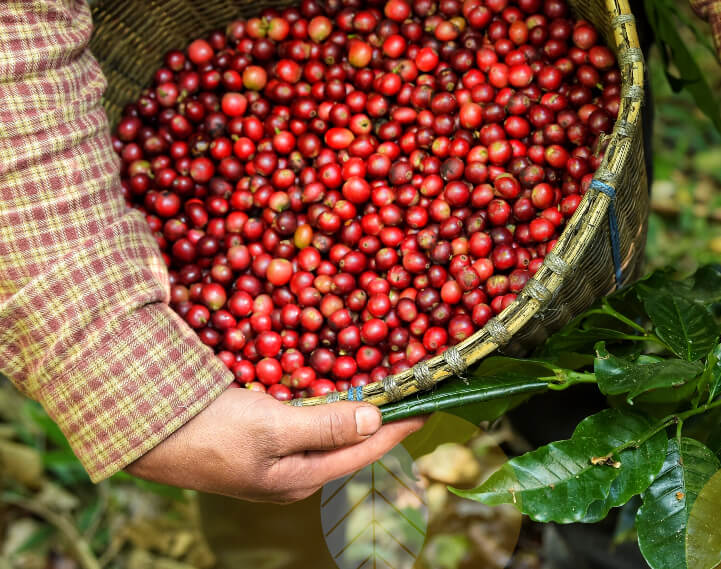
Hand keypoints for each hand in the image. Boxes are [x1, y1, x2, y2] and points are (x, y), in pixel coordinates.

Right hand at [125, 386, 424, 502]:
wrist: (144, 431)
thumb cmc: (209, 432)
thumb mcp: (271, 427)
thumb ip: (325, 425)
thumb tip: (376, 420)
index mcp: (299, 478)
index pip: (364, 452)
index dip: (399, 429)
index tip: (428, 407)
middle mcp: (292, 474)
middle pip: (349, 446)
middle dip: (382, 422)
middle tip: (410, 396)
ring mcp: (274, 459)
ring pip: (328, 434)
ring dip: (355, 413)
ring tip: (383, 391)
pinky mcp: (258, 441)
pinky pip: (305, 424)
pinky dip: (326, 406)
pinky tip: (334, 392)